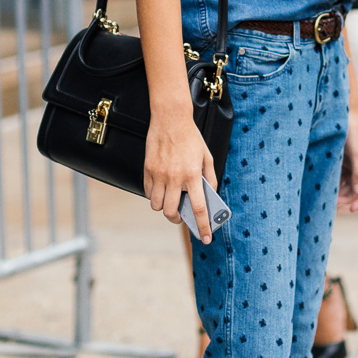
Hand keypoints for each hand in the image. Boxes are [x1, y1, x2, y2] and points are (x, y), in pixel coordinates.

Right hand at [144, 107, 216, 242]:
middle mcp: (174, 178)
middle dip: (177, 219)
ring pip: (156, 205)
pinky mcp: (147, 170)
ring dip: (163, 207)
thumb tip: (210, 196)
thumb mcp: (207, 157)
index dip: (203, 226)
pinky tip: (161, 189)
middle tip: (181, 216)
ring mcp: (158, 174)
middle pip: (171, 212)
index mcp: (193, 175)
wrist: (170, 119)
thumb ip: (210, 178)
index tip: (206, 238)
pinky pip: (147, 192)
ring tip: (170, 200)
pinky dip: (154, 195)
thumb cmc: (191, 138)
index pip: (198, 208)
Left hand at [338, 106, 357, 212]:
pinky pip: (341, 176)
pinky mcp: (344, 160)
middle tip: (334, 205)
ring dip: (341, 192)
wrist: (343, 113)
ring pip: (349, 183)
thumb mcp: (355, 151)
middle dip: (348, 198)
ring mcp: (353, 163)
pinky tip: (327, 187)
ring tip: (329, 198)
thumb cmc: (352, 130)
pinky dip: (336, 183)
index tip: (352, 209)